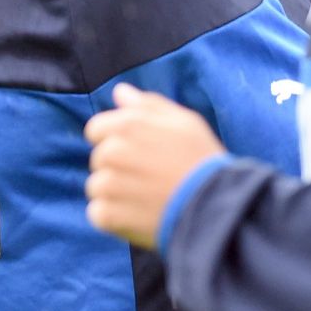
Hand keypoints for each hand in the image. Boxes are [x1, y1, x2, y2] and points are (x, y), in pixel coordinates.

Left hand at [85, 83, 224, 249]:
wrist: (214, 207)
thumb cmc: (202, 161)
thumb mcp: (184, 122)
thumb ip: (148, 105)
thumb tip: (120, 92)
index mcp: (127, 125)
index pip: (96, 129)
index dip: (114, 140)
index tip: (137, 153)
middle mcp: (111, 152)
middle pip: (99, 159)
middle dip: (118, 167)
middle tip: (149, 178)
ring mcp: (108, 185)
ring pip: (97, 187)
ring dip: (115, 194)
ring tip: (147, 199)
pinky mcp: (107, 215)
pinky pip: (98, 213)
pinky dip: (114, 218)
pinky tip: (140, 216)